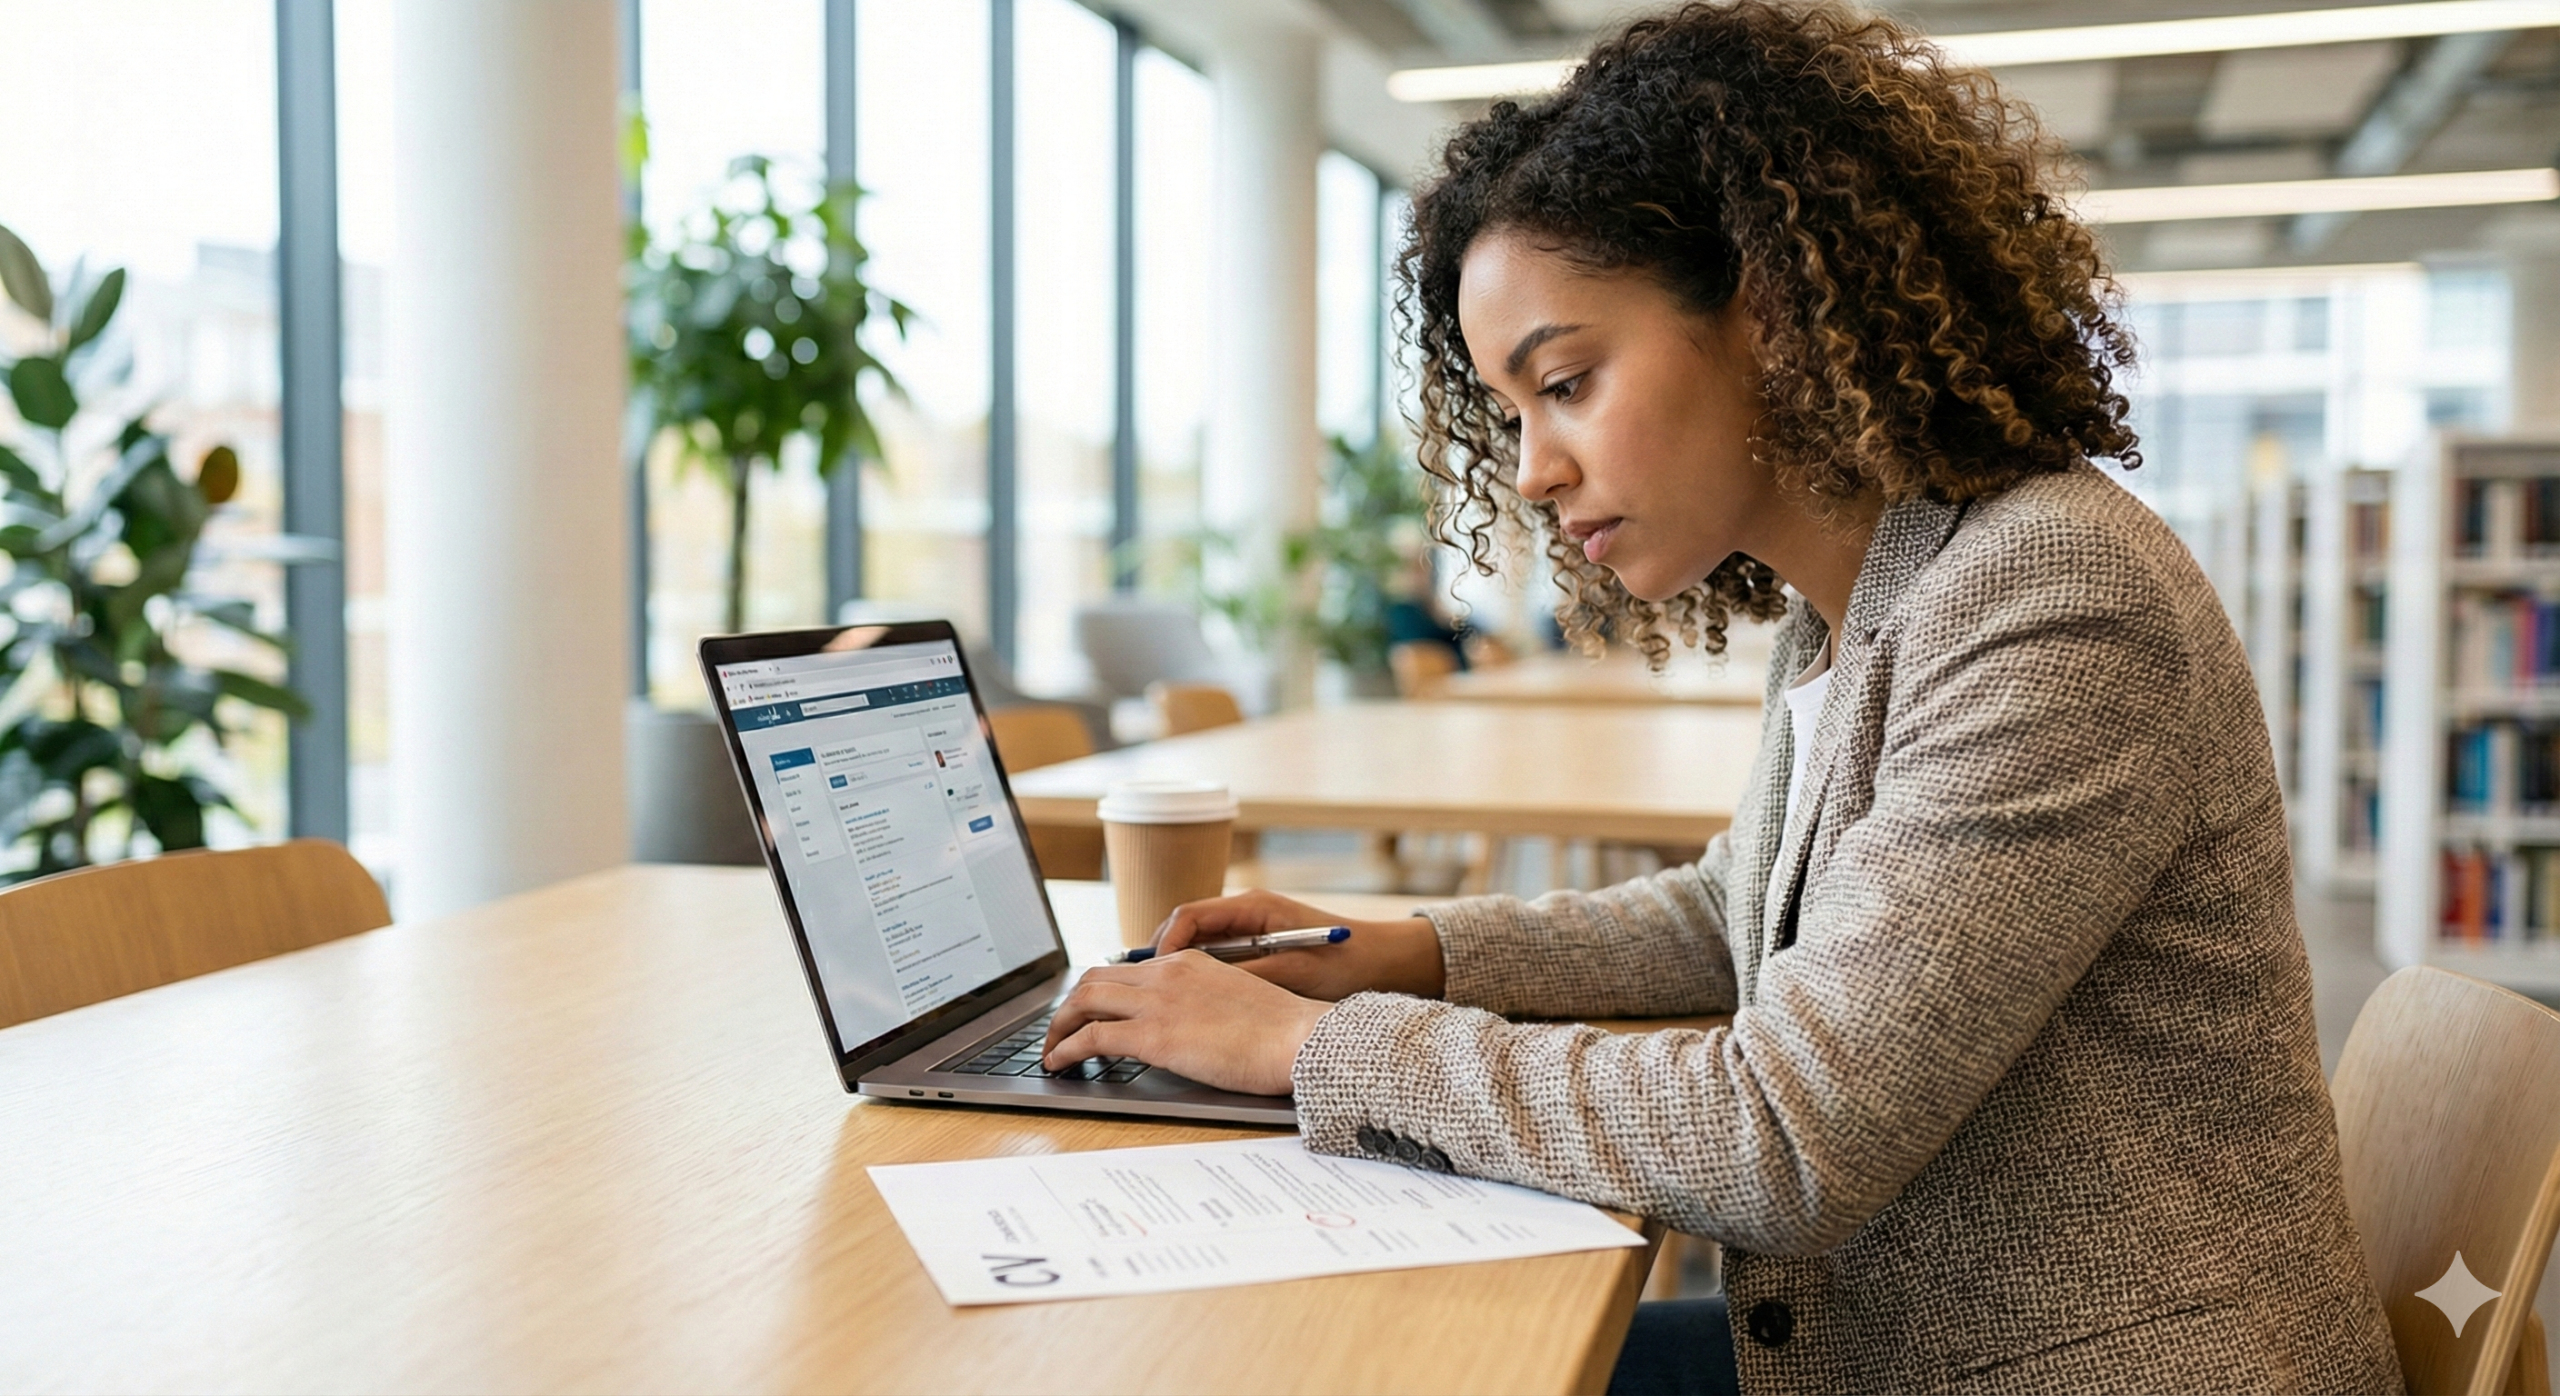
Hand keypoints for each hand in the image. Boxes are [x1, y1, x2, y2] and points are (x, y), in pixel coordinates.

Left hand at [1042, 953, 1330, 1095]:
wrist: (1299, 1039)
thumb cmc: (1282, 1031)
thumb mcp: (1237, 1000)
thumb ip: (1203, 1003)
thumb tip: (1186, 1027)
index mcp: (1188, 962)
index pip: (1127, 970)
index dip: (1099, 992)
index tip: (1089, 1013)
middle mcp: (1166, 974)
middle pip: (1095, 979)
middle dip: (1069, 1006)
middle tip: (1060, 1030)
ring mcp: (1157, 1002)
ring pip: (1083, 1001)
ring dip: (1058, 1026)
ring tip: (1051, 1050)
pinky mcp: (1153, 1036)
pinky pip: (1090, 1036)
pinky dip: (1066, 1049)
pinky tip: (1060, 1064)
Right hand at [1153, 890, 1446, 1001]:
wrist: (1386, 963)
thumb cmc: (1346, 964)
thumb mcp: (1291, 973)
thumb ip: (1243, 975)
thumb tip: (1196, 984)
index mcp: (1252, 908)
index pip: (1188, 916)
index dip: (1163, 944)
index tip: (1151, 973)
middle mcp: (1246, 913)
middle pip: (1184, 929)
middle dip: (1158, 958)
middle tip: (1138, 990)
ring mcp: (1251, 931)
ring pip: (1195, 947)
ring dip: (1175, 971)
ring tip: (1154, 1000)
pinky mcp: (1258, 950)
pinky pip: (1214, 960)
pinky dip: (1197, 979)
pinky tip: (1189, 1005)